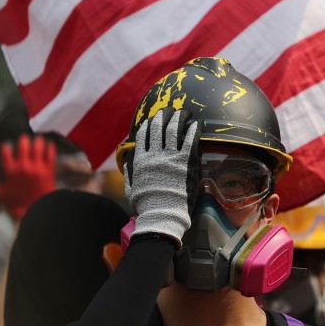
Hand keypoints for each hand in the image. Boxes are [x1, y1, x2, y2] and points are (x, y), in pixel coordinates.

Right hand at [0, 134, 57, 219]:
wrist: (34, 210)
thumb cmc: (15, 204)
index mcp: (10, 171)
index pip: (6, 151)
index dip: (5, 146)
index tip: (6, 145)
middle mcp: (24, 167)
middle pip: (23, 145)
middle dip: (23, 139)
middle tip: (24, 138)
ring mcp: (37, 168)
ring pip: (38, 147)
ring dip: (37, 141)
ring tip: (38, 138)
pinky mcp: (48, 170)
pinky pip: (50, 155)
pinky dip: (50, 147)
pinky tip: (50, 144)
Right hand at [124, 109, 199, 246]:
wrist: (162, 215)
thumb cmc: (147, 205)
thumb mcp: (130, 188)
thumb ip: (129, 172)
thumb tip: (127, 159)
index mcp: (141, 160)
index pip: (144, 135)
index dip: (149, 124)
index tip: (153, 118)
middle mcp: (155, 155)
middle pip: (159, 127)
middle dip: (164, 115)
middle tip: (170, 110)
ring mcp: (171, 157)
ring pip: (174, 129)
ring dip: (179, 117)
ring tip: (184, 112)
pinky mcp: (186, 162)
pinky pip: (191, 140)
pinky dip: (194, 129)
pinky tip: (197, 123)